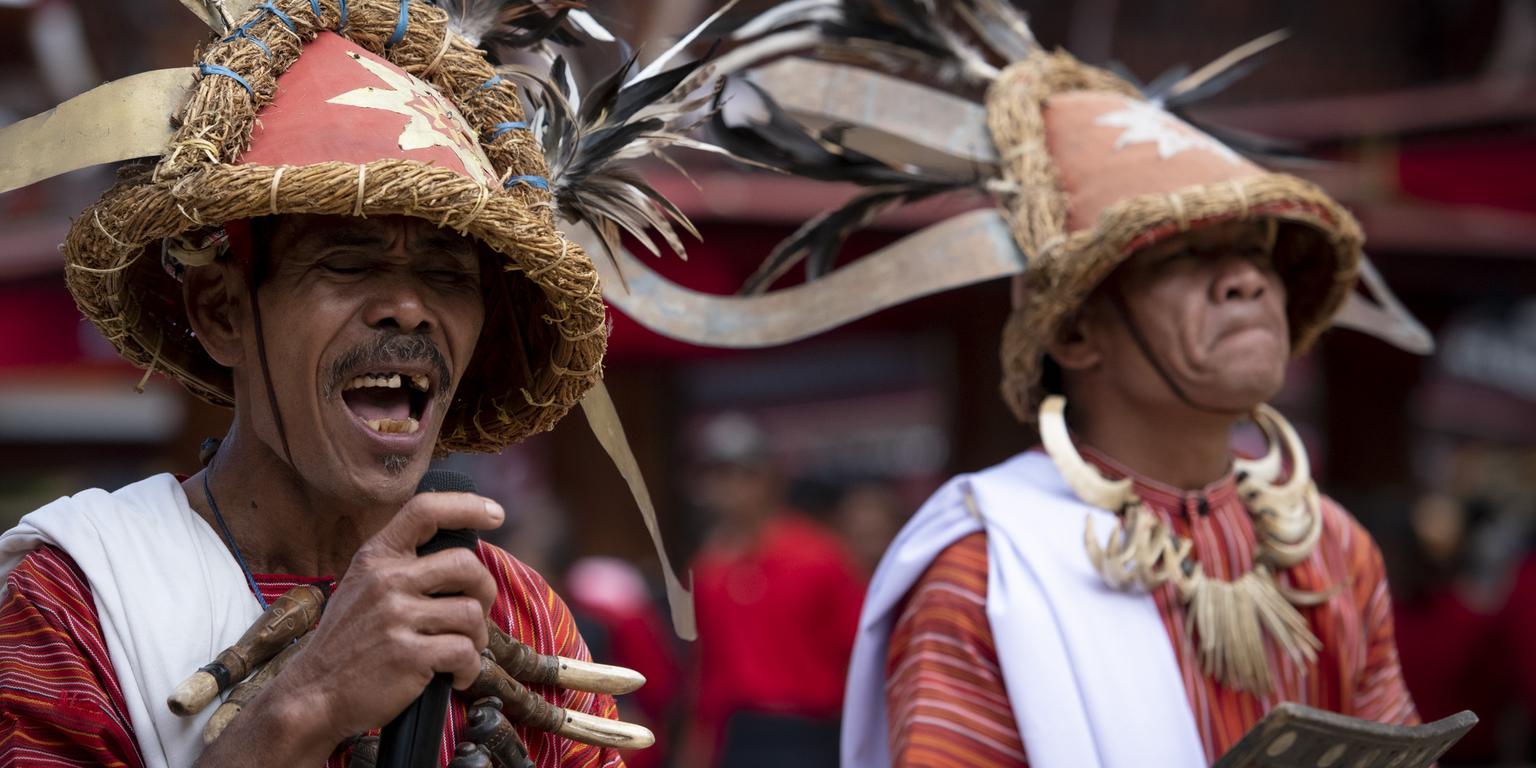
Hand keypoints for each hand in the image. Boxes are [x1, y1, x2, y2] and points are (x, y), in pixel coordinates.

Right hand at [254, 492, 503, 754]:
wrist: (313, 694)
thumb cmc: (347, 642)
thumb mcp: (360, 587)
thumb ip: (399, 567)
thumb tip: (462, 558)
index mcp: (375, 557)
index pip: (425, 510)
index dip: (466, 506)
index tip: (495, 513)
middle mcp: (385, 580)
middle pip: (466, 564)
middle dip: (484, 591)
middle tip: (476, 614)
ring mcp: (396, 617)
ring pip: (471, 613)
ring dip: (477, 637)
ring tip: (460, 651)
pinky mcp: (408, 655)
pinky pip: (465, 653)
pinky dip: (470, 669)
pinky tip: (456, 676)